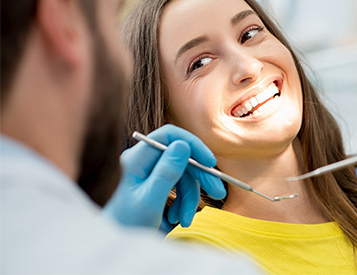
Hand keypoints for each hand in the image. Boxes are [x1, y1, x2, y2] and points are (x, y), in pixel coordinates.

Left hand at [104, 125, 225, 231]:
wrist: (118, 241)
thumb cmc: (127, 225)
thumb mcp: (150, 201)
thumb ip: (166, 172)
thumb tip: (183, 145)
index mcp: (136, 159)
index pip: (169, 136)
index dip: (192, 144)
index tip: (210, 162)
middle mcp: (143, 161)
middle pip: (181, 156)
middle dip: (200, 177)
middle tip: (218, 192)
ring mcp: (149, 171)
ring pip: (183, 174)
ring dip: (190, 198)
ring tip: (185, 221)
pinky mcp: (156, 183)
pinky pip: (179, 186)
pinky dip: (183, 203)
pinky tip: (176, 219)